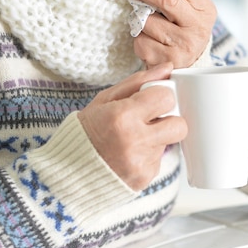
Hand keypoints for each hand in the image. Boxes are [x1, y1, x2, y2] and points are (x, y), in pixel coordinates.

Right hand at [78, 64, 186, 190]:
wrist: (68, 171)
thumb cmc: (86, 130)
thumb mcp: (106, 99)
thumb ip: (139, 81)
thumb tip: (167, 68)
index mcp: (123, 116)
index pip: (166, 98)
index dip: (161, 96)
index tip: (152, 99)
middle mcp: (135, 141)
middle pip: (179, 125)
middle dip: (169, 119)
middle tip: (151, 119)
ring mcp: (141, 163)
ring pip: (169, 142)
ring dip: (156, 137)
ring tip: (133, 138)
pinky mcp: (145, 179)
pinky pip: (159, 160)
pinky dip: (148, 155)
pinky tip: (130, 153)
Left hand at [112, 0, 216, 68]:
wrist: (185, 67)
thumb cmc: (181, 26)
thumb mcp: (185, 0)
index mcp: (205, 8)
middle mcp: (199, 27)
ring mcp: (185, 46)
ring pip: (149, 22)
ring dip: (139, 19)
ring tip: (145, 23)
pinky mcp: (168, 62)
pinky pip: (142, 42)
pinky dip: (138, 39)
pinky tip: (148, 42)